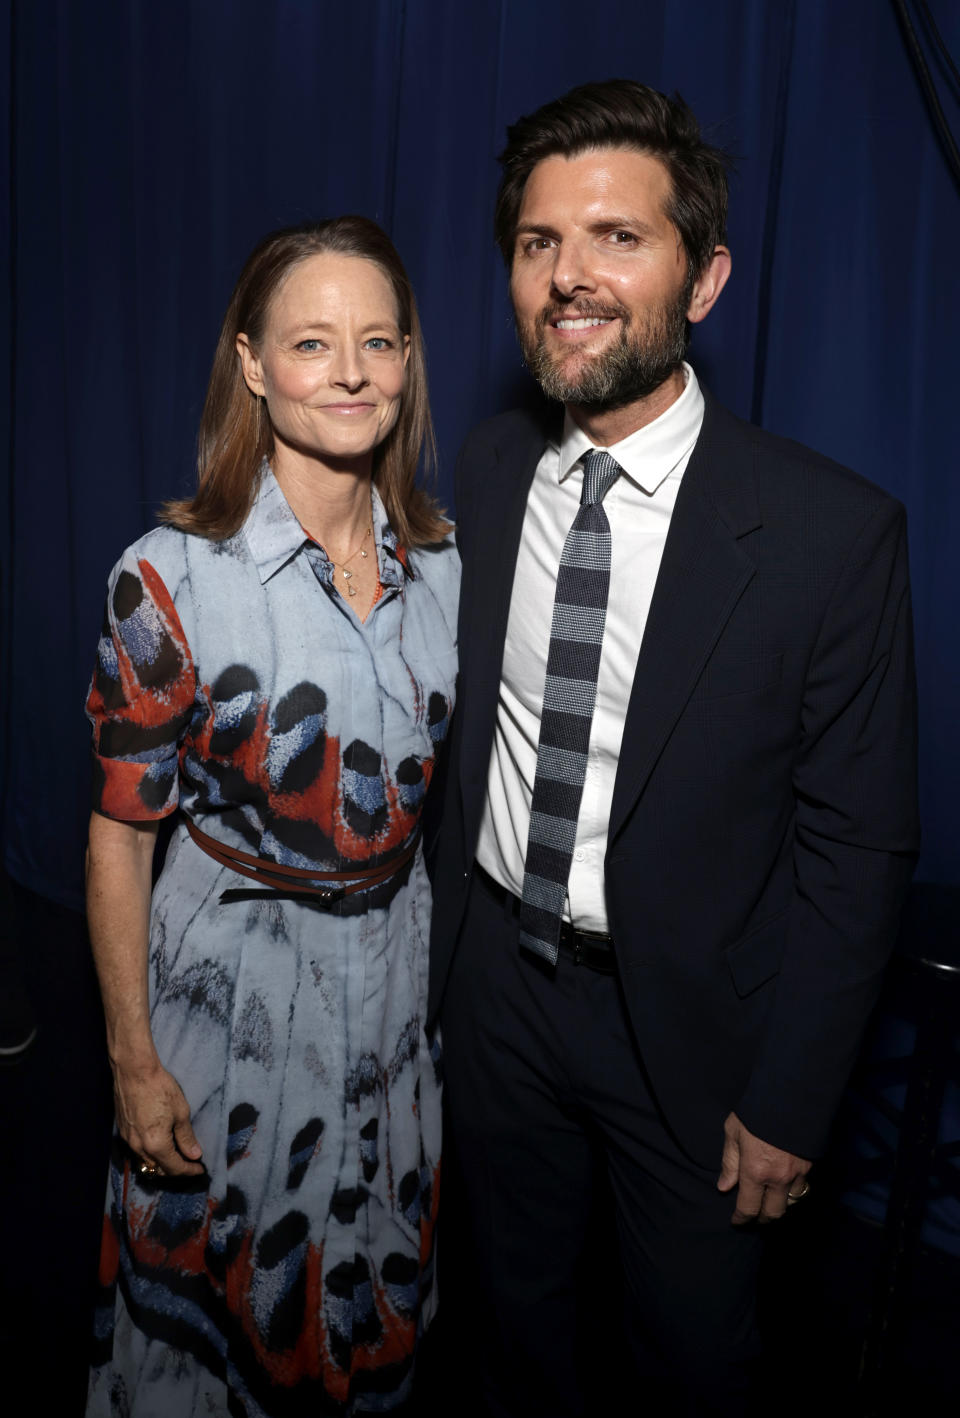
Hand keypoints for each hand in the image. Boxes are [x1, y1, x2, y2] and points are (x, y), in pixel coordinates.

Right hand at [112, 1060, 204, 1177]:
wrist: (134, 1071)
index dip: (189, 1170)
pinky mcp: (123, 1132)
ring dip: (161, 1164)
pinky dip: (150, 1154)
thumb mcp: (180, 1112)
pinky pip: (138, 1151)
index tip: (200, 1169)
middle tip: (190, 1163)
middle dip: (175, 1170)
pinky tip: (160, 1145)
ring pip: (146, 1162)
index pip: (174, 1168)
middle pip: (158, 1170)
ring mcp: (128, 1141)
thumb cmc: (160, 1088)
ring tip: (176, 1156)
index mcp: (156, 1144)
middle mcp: (139, 1148)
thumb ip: (186, 1137)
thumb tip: (194, 1155)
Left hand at [717, 1111, 810, 1224]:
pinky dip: (792, 1192)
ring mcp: (796, 1174)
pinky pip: (802, 1188)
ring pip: (790, 1204)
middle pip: (773, 1213)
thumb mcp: (734, 1132)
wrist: (790, 1096)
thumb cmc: (756, 1112)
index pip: (748, 1208)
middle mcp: (777, 1178)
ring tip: (769, 1202)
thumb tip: (724, 1187)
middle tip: (754, 1217)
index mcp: (755, 1171)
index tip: (737, 1222)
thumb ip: (730, 1162)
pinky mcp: (809, 1166)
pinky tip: (784, 1187)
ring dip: (779, 1206)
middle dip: (762, 1219)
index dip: (741, 1219)